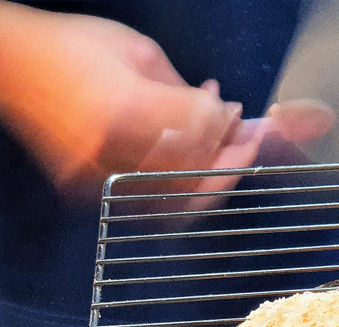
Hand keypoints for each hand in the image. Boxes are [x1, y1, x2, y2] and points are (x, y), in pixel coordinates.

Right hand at [0, 4, 332, 199]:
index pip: (201, 131)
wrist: (10, 65)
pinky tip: (193, 170)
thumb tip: (223, 113)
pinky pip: (148, 201)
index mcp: (125, 107)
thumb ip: (184, 90)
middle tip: (247, 145)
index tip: (243, 118)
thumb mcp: (138, 51)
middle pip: (194, 173)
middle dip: (231, 161)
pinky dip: (179, 190)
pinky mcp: (87, 189)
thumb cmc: (72, 46)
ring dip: (211, 180)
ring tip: (226, 157)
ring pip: (175, 198)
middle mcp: (111, 147)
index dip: (229, 126)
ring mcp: (97, 174)